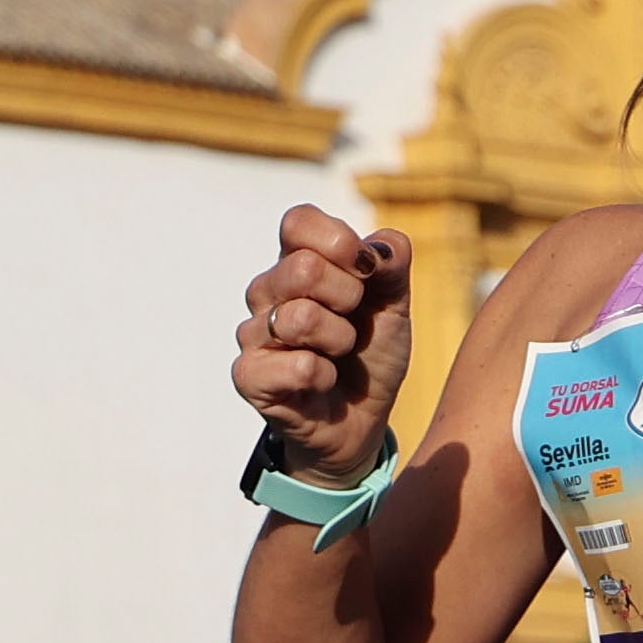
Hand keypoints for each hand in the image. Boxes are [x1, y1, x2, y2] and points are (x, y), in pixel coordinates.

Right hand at [235, 207, 413, 481]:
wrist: (362, 420)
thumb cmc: (370, 355)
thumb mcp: (393, 306)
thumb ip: (392, 266)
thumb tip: (383, 247)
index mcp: (296, 261)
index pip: (297, 221)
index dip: (339, 242)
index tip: (366, 272)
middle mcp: (267, 291)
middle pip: (304, 268)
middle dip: (349, 298)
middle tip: (354, 323)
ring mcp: (253, 333)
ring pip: (300, 318)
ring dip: (339, 341)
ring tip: (339, 355)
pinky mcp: (249, 377)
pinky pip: (296, 365)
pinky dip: (325, 375)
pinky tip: (323, 382)